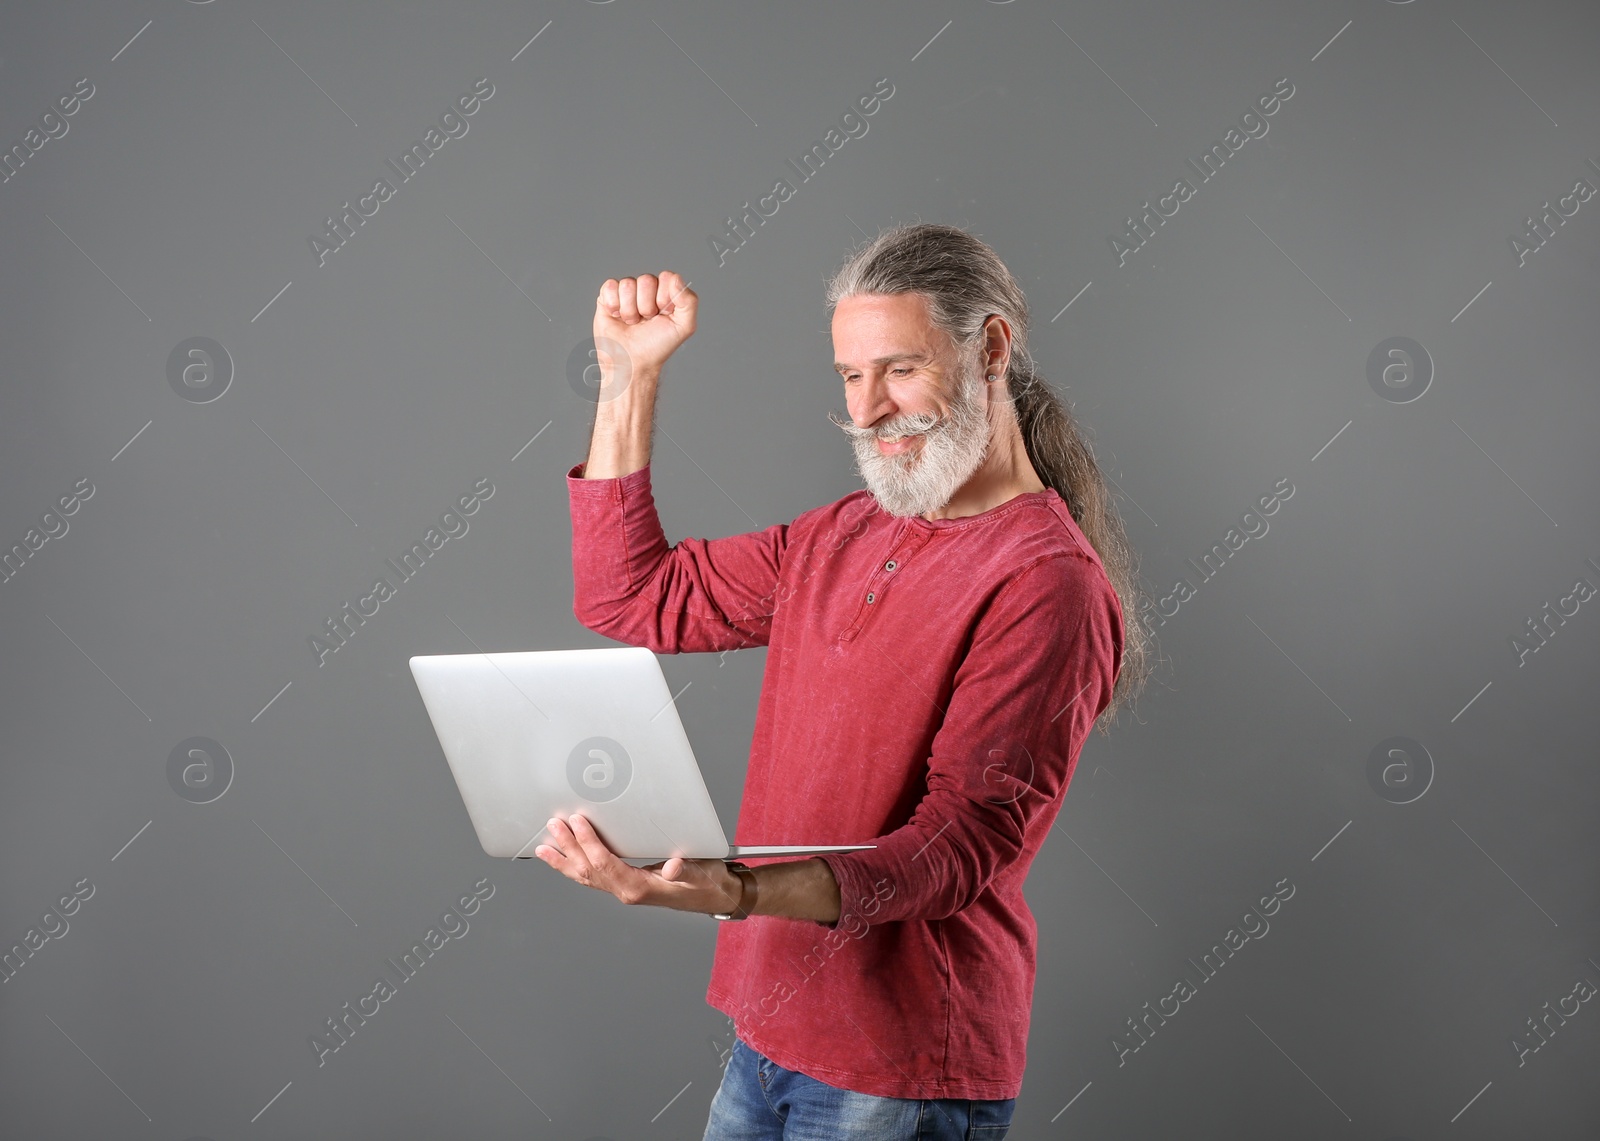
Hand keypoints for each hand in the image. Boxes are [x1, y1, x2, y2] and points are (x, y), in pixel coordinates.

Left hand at [534, 813, 739, 914]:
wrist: (714, 896)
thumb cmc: (707, 883)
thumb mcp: (701, 872)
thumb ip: (685, 869)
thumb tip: (672, 866)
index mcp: (639, 889)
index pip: (605, 863)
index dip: (589, 843)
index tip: (577, 822)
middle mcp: (625, 892)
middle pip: (588, 869)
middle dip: (568, 847)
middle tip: (553, 825)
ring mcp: (623, 890)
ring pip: (585, 877)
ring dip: (564, 859)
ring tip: (544, 846)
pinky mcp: (624, 886)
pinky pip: (592, 878)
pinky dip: (574, 867)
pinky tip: (564, 858)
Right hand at [593, 271, 696, 382]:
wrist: (632, 363)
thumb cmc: (657, 347)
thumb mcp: (683, 327)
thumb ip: (689, 301)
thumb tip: (675, 278)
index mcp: (665, 293)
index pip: (666, 277)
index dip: (664, 296)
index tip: (663, 314)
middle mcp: (646, 291)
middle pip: (646, 280)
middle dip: (646, 305)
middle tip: (646, 321)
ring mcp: (627, 293)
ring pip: (628, 284)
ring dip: (630, 309)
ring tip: (632, 323)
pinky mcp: (608, 297)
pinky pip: (610, 286)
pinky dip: (613, 304)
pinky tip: (617, 317)